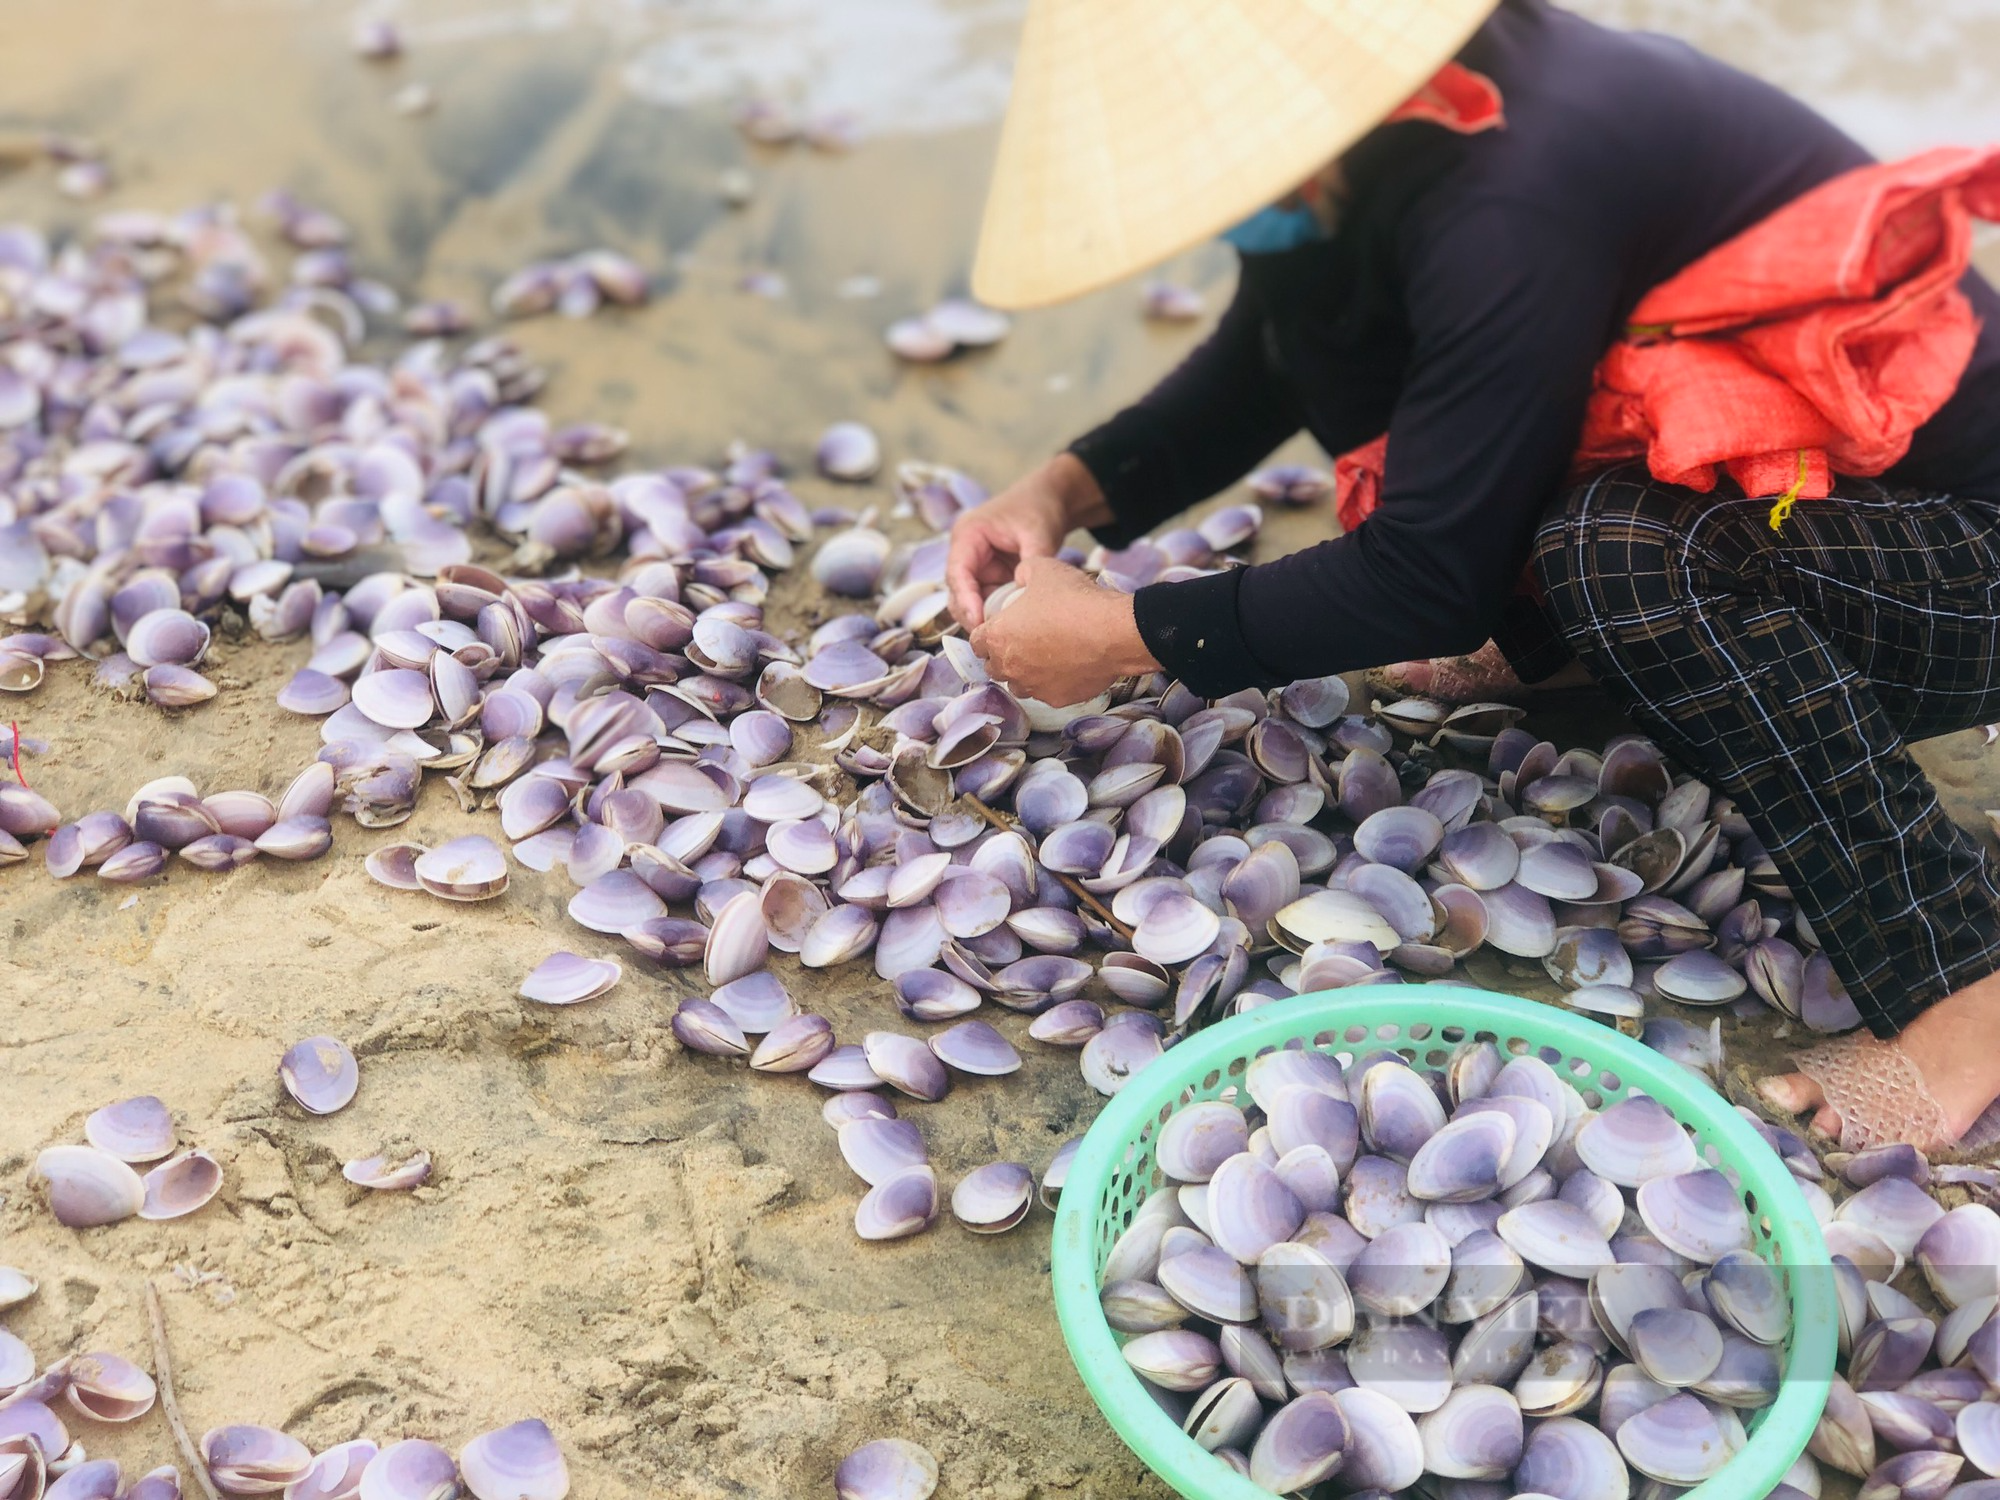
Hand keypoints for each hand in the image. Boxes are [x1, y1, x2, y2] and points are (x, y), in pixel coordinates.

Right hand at [946, 453, 1107, 627]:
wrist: (1050, 499)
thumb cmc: (1038, 509)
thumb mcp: (1037, 533)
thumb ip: (1031, 561)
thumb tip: (1026, 594)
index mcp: (968, 535)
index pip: (957, 572)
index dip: (966, 600)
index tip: (979, 622)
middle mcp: (965, 552)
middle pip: (957, 592)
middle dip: (971, 615)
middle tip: (989, 638)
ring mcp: (975, 566)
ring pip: (969, 601)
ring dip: (982, 617)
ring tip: (1001, 636)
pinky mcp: (988, 577)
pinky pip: (986, 601)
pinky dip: (995, 614)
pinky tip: (1009, 628)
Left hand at [969, 557, 1159, 705]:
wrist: (1114, 632)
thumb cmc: (1074, 599)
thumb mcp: (1043, 568)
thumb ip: (1022, 572)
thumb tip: (1019, 577)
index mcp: (997, 637)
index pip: (976, 642)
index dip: (986, 633)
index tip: (999, 627)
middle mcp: (1009, 668)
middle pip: (993, 667)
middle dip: (1002, 655)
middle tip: (1021, 640)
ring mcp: (1033, 687)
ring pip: (1017, 684)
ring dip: (1023, 672)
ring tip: (1042, 656)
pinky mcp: (1056, 700)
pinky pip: (1045, 693)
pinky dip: (1050, 683)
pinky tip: (1066, 667)